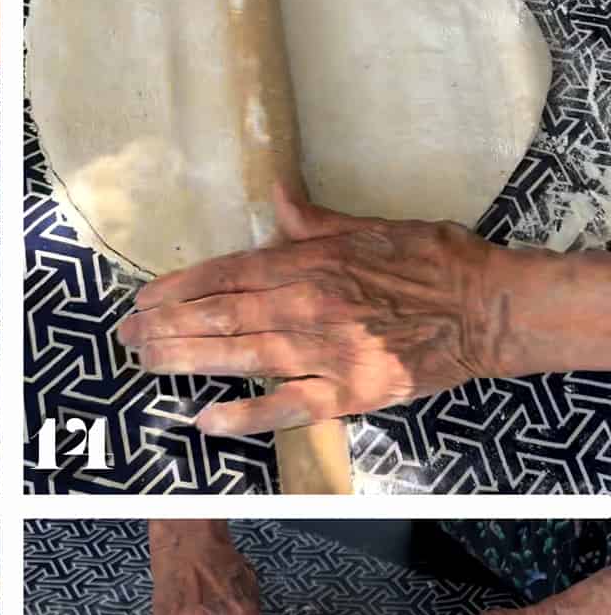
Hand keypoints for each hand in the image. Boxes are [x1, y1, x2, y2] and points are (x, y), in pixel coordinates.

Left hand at [118, 187, 506, 436]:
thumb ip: (314, 220)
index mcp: (308, 263)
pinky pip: (286, 407)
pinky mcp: (348, 393)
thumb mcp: (371, 227)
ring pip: (239, 358)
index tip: (143, 299)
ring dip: (186, 361)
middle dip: (166, 326)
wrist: (488, 309)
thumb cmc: (434, 263)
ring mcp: (325, 352)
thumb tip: (278, 194)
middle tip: (126, 336)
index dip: (178, 289)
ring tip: (147, 364)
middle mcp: (306, 306)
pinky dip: (244, 414)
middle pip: (219, 316)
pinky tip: (205, 419)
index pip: (226, 275)